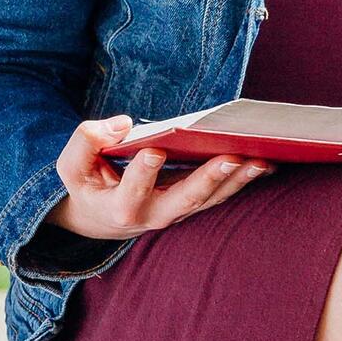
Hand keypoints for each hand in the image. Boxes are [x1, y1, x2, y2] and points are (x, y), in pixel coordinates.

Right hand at [45, 115, 275, 239]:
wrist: (102, 215)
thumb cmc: (89, 182)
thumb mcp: (73, 165)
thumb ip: (86, 142)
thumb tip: (121, 125)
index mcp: (119, 207)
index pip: (130, 193)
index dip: (141, 174)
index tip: (153, 151)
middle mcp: (154, 215)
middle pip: (184, 200)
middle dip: (208, 179)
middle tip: (230, 157)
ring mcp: (178, 211)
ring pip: (211, 199)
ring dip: (237, 180)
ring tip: (262, 157)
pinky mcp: (195, 203)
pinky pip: (222, 193)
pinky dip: (245, 179)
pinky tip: (269, 162)